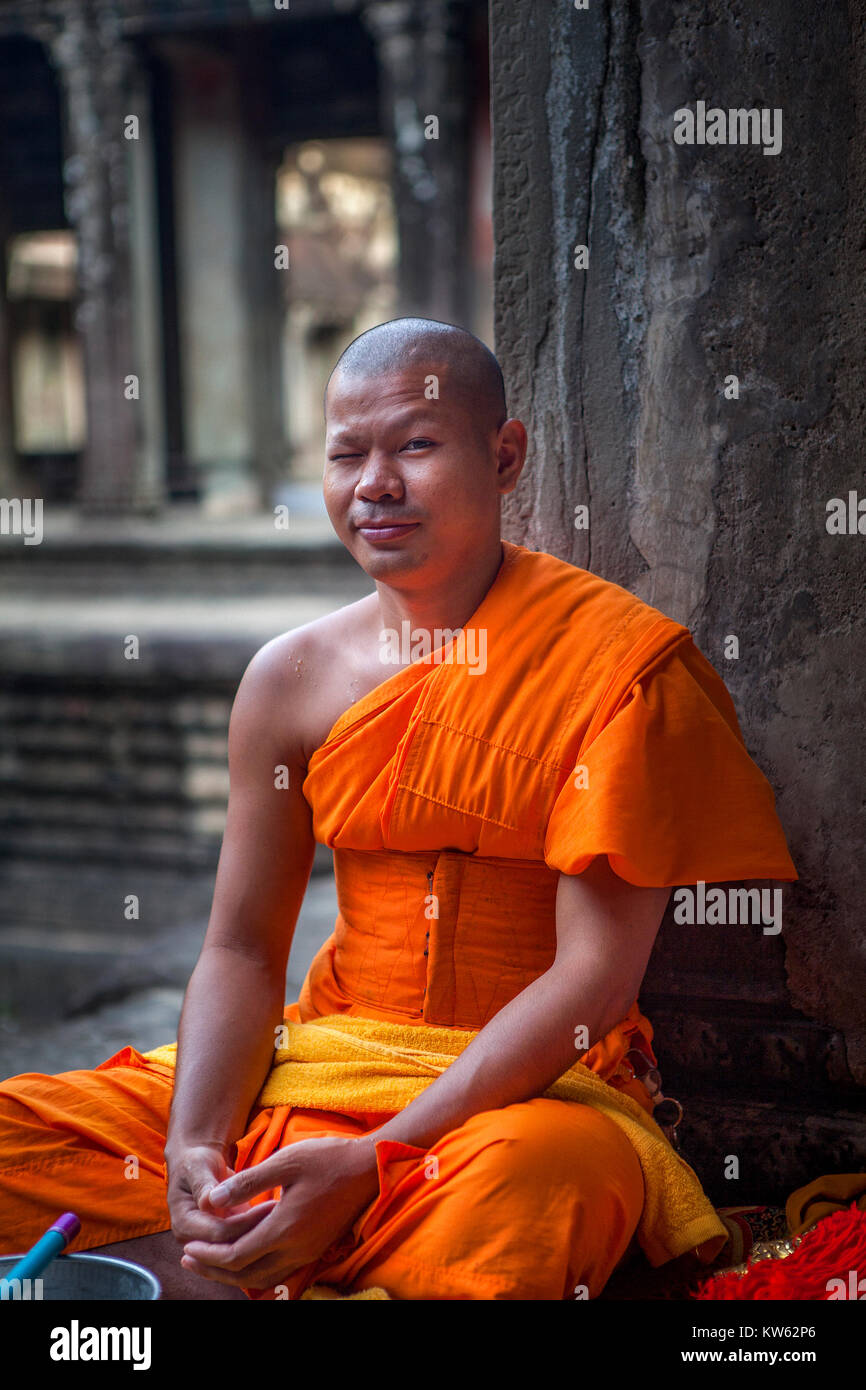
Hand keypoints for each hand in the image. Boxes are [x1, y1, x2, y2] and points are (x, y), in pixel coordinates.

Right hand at [166, 1143, 277, 1253]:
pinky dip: (263, 1234)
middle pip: (231, 1247)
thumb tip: (209, 1201)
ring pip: (240, 1250)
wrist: (198, 1167)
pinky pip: (245, 1244)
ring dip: (264, 1235)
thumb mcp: (198, 1166)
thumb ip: (204, 1185)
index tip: (271, 1207)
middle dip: (258, 1231)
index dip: (245, 1222)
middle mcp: (193, 1241)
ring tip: (288, 1215)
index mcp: (183, 1224)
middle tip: (285, 1213)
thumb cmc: (197, 1162)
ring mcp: (208, 1244)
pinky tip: (283, 1220)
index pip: (218, 1234)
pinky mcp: (224, 1241)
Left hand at [179, 1134, 379, 1291]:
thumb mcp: (285, 1161)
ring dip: (232, 1273)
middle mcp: (296, 1248)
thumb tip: (212, 1200)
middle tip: (188, 1260)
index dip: (209, 1255)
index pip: (237, 1255)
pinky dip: (254, 1269)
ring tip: (210, 1262)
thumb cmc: (328, 1158)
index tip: (187, 1247)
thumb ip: (247, 1182)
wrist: (369, 1168)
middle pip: (245, 1275)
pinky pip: (278, 1271)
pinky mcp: (314, 1248)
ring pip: (262, 1278)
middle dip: (213, 1270)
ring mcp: (307, 1251)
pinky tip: (244, 1255)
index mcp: (285, 1228)